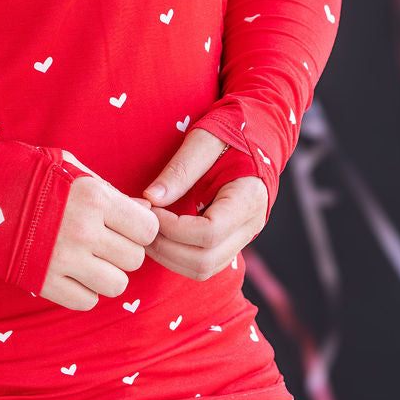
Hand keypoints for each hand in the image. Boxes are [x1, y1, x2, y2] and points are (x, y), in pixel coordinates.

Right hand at [38, 151, 159, 310]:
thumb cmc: (23, 173)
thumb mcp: (69, 167)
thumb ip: (110, 191)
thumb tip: (145, 211)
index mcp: (93, 197)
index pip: (146, 228)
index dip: (139, 228)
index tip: (125, 226)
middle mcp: (83, 231)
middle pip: (134, 259)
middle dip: (123, 251)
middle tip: (103, 242)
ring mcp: (63, 260)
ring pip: (116, 285)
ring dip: (107, 274)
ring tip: (89, 260)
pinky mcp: (43, 282)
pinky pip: (86, 301)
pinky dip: (83, 291)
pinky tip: (70, 273)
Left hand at [131, 127, 267, 280]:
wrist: (259, 132)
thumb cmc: (232, 130)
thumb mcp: (205, 139)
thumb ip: (180, 169)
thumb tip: (151, 197)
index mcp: (248, 199)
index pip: (209, 233)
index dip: (173, 228)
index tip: (150, 208)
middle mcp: (250, 225)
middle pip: (205, 260)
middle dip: (166, 248)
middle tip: (141, 225)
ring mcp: (243, 237)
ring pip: (204, 269)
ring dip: (169, 257)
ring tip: (146, 231)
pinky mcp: (232, 240)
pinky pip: (205, 263)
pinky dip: (178, 257)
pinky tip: (161, 235)